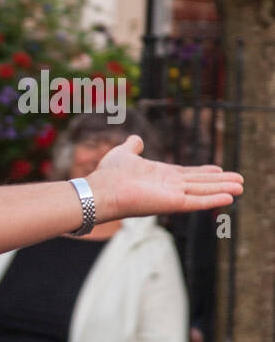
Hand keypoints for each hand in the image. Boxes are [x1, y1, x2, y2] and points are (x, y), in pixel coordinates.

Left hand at [87, 136, 241, 222]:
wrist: (100, 190)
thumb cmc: (108, 174)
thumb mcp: (123, 154)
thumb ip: (132, 147)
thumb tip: (136, 138)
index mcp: (160, 175)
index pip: (187, 174)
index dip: (204, 172)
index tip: (219, 170)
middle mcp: (168, 186)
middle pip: (200, 183)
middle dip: (219, 182)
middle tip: (240, 181)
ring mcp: (171, 195)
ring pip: (203, 191)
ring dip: (222, 189)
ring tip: (241, 187)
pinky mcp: (172, 203)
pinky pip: (197, 201)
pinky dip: (213, 199)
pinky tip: (229, 197)